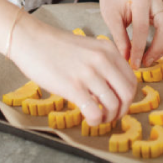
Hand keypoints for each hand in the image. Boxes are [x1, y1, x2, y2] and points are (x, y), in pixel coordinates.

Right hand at [8, 16, 136, 124]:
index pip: (131, 80)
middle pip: (128, 94)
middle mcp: (103, 61)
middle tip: (111, 116)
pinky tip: (89, 120)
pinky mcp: (73, 87)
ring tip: (99, 118)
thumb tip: (114, 88)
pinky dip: (96, 121)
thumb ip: (104, 63)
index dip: (128, 98)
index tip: (119, 104)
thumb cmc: (57, 47)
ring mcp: (89, 74)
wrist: (31, 40)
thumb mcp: (89, 49)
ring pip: (114, 105)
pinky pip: (95, 112)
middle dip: (122, 110)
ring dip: (109, 118)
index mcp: (110, 51)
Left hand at [96, 0, 162, 69]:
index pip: (142, 28)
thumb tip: (126, 58)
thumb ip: (120, 38)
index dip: (139, 48)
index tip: (134, 63)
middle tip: (145, 62)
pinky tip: (157, 52)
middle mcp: (156, 0)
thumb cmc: (113, 1)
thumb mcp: (111, 18)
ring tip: (151, 59)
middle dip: (157, 49)